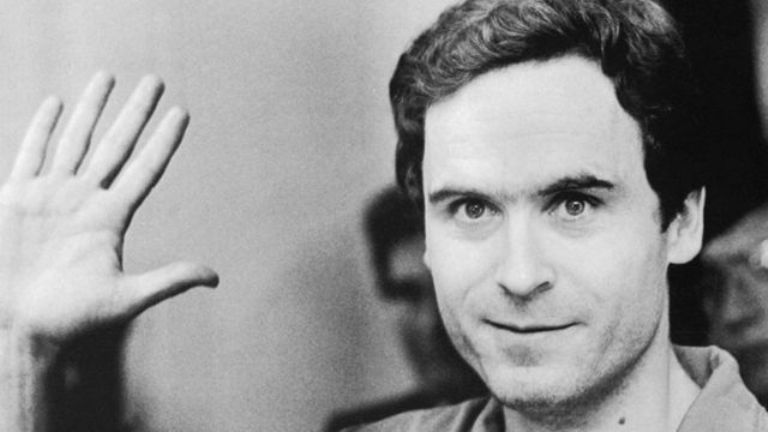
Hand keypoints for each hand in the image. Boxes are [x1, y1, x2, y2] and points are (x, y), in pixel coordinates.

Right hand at [0, 72, 217, 346]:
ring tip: (108, 76)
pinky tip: (57, 103)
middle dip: (135, 112)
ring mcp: (51, 196)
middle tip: (155, 79)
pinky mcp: (16, 199)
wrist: (20, 328)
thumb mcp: (126, 298)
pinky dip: (42, 128)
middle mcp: (85, 200)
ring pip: (76, 140)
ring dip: (92, 108)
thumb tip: (216, 277)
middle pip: (116, 144)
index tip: (182, 112)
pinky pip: (31, 153)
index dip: (164, 140)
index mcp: (112, 218)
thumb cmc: (73, 319)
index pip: (146, 168)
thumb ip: (169, 280)